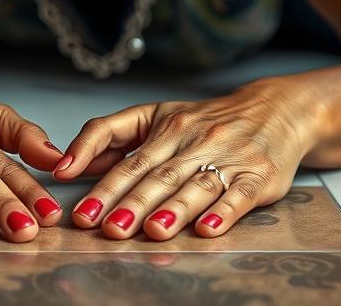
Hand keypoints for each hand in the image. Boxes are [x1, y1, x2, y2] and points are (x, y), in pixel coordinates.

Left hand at [53, 79, 313, 239]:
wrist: (274, 109)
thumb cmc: (205, 119)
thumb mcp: (154, 115)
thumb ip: (107, 135)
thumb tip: (65, 164)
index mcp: (167, 129)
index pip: (131, 161)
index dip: (105, 186)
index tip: (84, 212)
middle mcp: (196, 142)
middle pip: (160, 176)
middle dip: (132, 203)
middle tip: (108, 228)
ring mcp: (229, 159)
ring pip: (196, 186)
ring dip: (173, 210)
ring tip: (152, 231)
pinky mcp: (259, 178)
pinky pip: (239, 196)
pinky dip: (223, 213)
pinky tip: (207, 228)